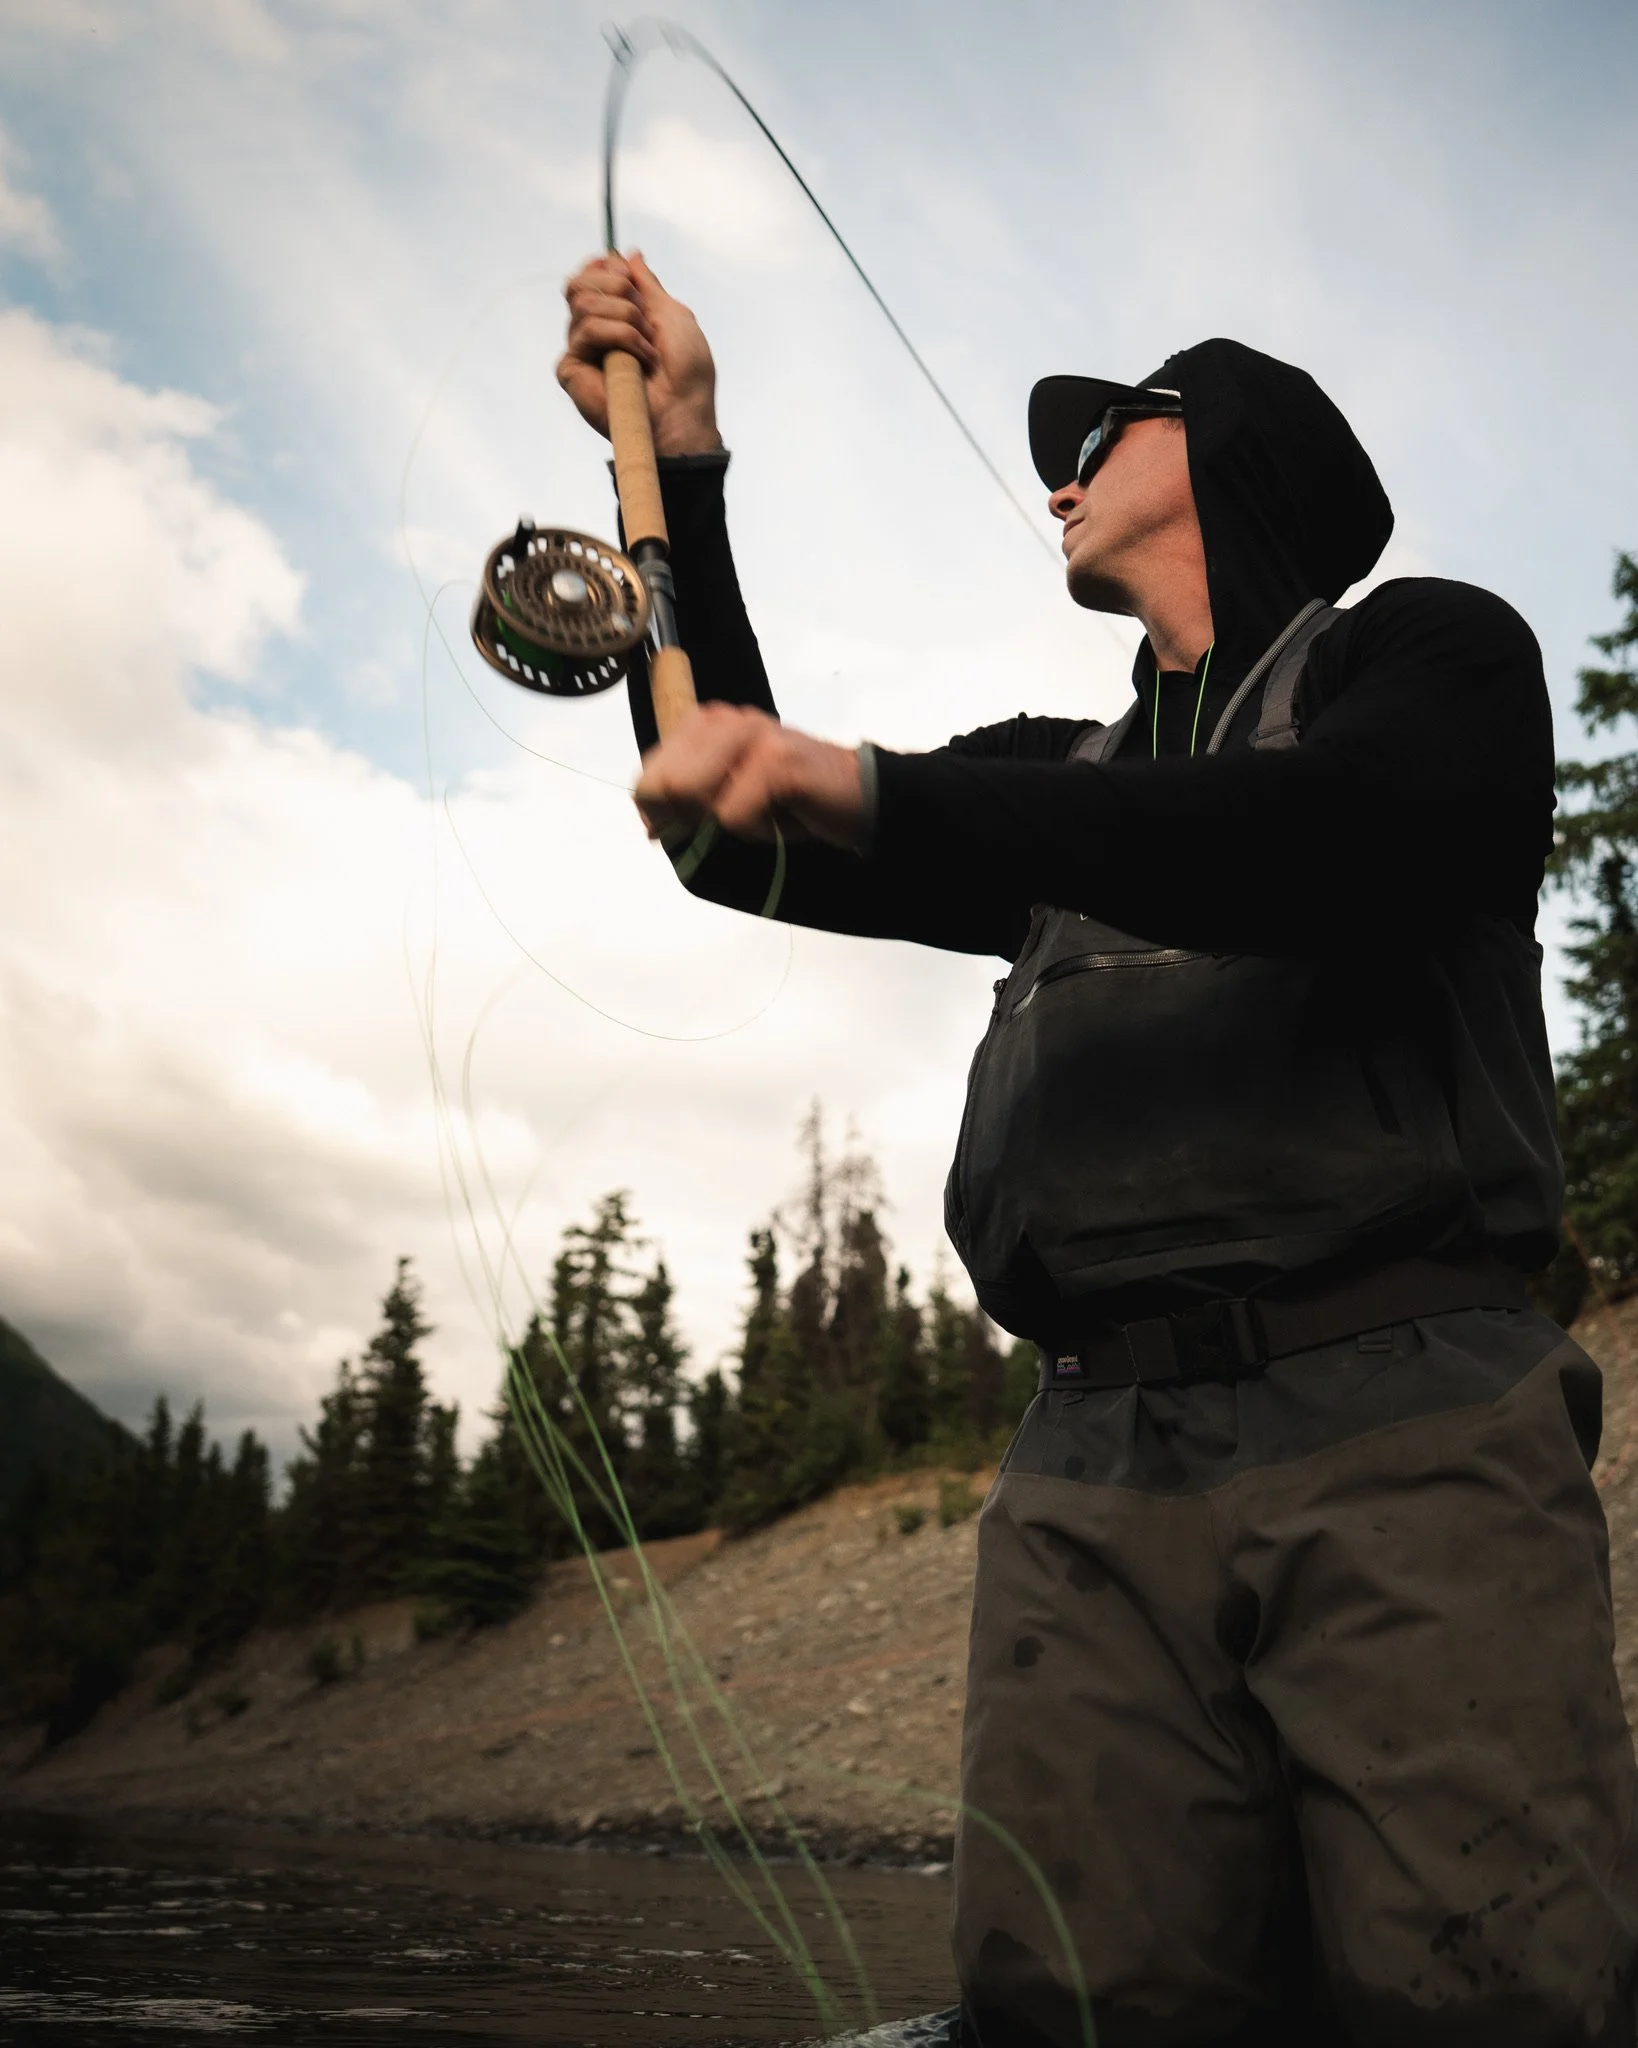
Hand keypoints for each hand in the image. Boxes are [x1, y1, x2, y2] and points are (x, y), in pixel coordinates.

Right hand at [557, 250, 722, 457]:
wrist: (684, 412)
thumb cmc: (687, 372)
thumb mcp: (673, 314)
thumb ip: (646, 284)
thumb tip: (627, 254)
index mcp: (615, 316)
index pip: (590, 275)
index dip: (605, 267)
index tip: (629, 277)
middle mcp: (594, 332)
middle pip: (578, 282)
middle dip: (617, 288)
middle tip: (643, 315)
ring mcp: (582, 351)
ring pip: (583, 302)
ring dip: (626, 318)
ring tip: (647, 347)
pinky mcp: (572, 370)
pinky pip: (586, 331)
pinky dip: (619, 337)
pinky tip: (637, 362)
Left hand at [633, 703, 865, 851]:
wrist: (862, 798)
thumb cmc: (793, 803)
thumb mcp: (730, 800)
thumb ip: (688, 802)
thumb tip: (650, 827)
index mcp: (704, 724)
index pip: (648, 775)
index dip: (661, 814)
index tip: (697, 827)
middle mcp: (722, 720)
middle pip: (662, 785)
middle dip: (690, 819)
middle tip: (736, 821)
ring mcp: (750, 735)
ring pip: (690, 794)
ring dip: (723, 823)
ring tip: (760, 815)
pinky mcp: (775, 760)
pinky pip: (731, 814)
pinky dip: (754, 832)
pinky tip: (782, 820)